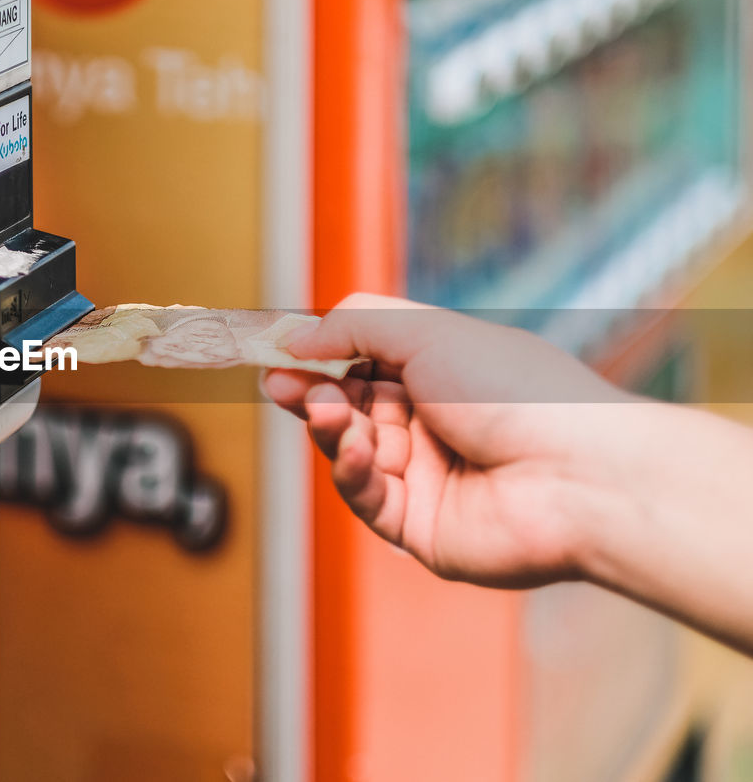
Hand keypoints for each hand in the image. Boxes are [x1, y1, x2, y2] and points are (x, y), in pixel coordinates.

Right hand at [263, 293, 633, 588]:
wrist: (579, 474)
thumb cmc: (519, 392)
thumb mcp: (429, 332)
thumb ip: (355, 327)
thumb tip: (294, 340)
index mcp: (443, 374)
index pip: (362, 363)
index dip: (319, 358)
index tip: (276, 353)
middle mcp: (433, 426)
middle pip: (348, 408)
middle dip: (312, 393)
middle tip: (279, 383)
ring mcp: (425, 479)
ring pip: (350, 452)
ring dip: (331, 429)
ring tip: (326, 411)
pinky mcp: (419, 528)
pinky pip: (366, 498)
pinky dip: (352, 472)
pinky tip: (357, 450)